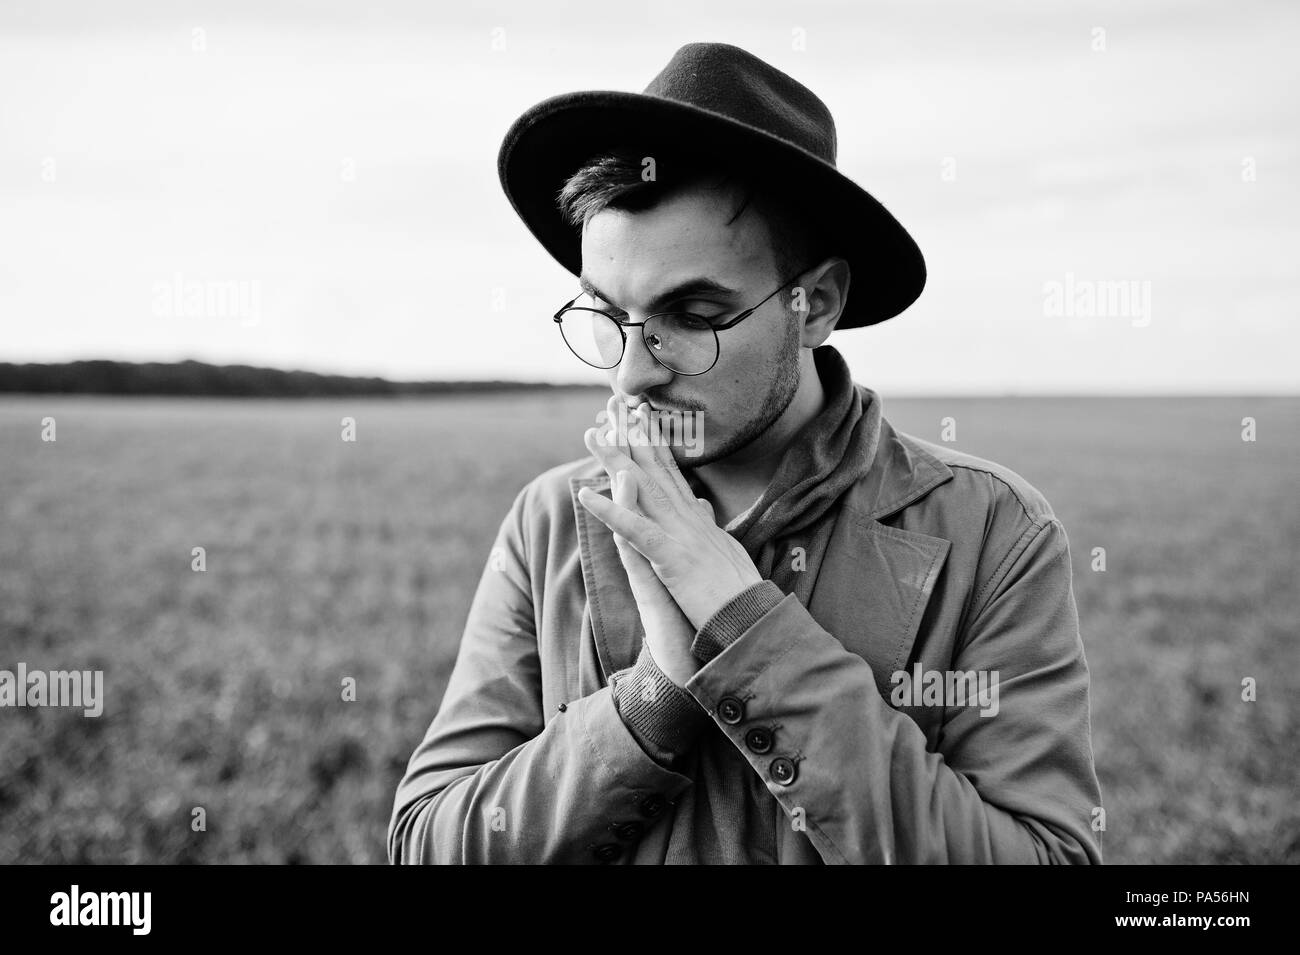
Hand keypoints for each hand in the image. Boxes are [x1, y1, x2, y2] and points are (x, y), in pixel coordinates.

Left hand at [579, 398, 763, 631]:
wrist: (753, 620)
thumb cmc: (740, 592)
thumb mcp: (724, 549)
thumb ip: (707, 524)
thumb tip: (700, 502)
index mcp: (696, 518)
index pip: (669, 472)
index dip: (652, 441)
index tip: (638, 414)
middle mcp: (688, 518)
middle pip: (653, 469)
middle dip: (631, 435)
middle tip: (612, 403)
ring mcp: (680, 535)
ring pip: (641, 490)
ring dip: (614, 461)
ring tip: (592, 434)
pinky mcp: (672, 558)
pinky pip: (634, 532)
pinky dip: (610, 511)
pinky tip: (585, 494)